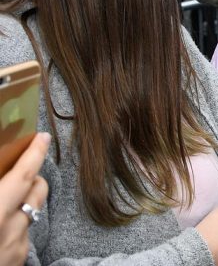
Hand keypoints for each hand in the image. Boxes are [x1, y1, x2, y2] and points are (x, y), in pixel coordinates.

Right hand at [0, 132, 49, 265]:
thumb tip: (2, 180)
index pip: (24, 174)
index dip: (35, 153)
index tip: (41, 137)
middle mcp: (10, 228)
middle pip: (38, 189)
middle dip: (34, 174)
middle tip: (20, 167)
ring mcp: (17, 247)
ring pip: (31, 212)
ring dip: (23, 200)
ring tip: (4, 198)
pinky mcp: (18, 261)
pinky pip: (23, 235)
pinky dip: (14, 224)